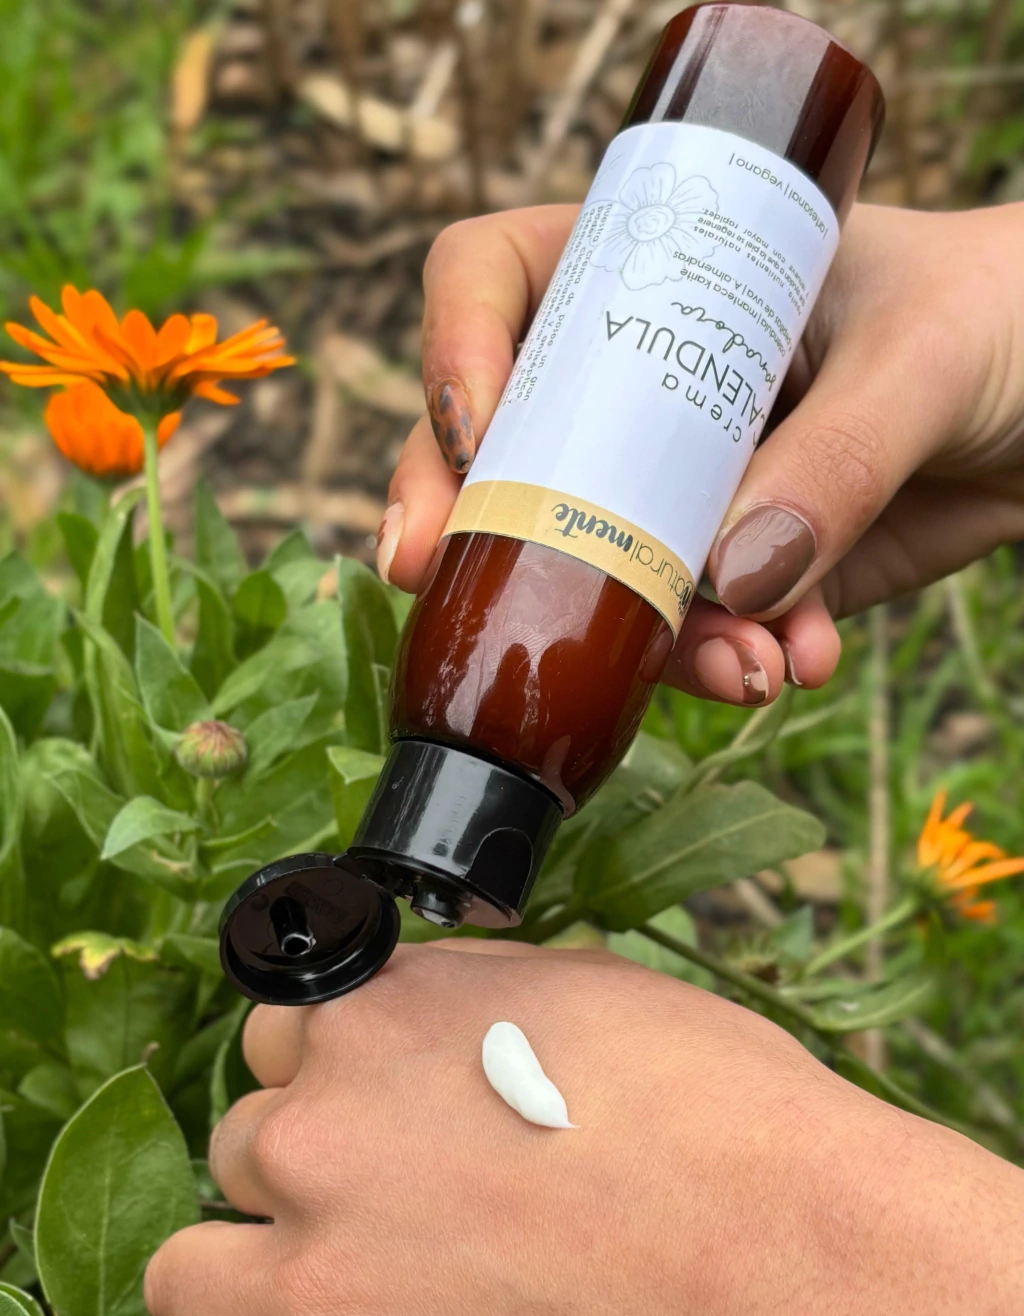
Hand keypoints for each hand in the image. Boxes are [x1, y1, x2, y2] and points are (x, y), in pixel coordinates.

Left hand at [146, 941, 1023, 1315]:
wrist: (789, 1262)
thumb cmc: (714, 1114)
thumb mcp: (582, 993)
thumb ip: (461, 997)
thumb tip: (422, 1006)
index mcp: (375, 1016)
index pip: (279, 1030)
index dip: (334, 1065)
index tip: (378, 1096)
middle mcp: (323, 1134)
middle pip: (249, 1137)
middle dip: (312, 1158)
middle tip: (395, 1191)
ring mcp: (317, 1274)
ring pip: (198, 1261)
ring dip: (264, 1260)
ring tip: (351, 1278)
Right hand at [377, 202, 1023, 707]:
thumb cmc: (1010, 313)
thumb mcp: (927, 349)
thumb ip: (837, 454)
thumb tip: (730, 575)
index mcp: (662, 267)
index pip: (502, 281)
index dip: (456, 345)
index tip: (471, 427)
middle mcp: (645, 383)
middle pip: (501, 445)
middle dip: (476, 525)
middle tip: (451, 590)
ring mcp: (683, 486)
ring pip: (593, 568)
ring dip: (641, 635)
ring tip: (741, 670)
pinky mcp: (739, 572)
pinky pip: (696, 630)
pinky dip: (732, 662)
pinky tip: (795, 664)